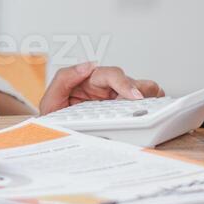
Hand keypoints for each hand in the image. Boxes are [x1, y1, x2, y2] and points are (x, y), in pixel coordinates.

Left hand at [38, 61, 163, 114]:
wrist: (53, 137)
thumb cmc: (54, 118)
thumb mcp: (51, 98)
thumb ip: (65, 77)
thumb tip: (87, 66)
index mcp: (91, 80)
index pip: (113, 75)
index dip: (126, 84)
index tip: (134, 96)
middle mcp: (107, 88)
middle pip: (134, 82)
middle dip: (142, 92)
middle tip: (143, 109)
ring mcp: (116, 100)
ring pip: (143, 92)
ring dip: (149, 100)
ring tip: (149, 114)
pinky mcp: (124, 113)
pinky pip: (143, 107)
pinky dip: (152, 109)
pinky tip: (150, 117)